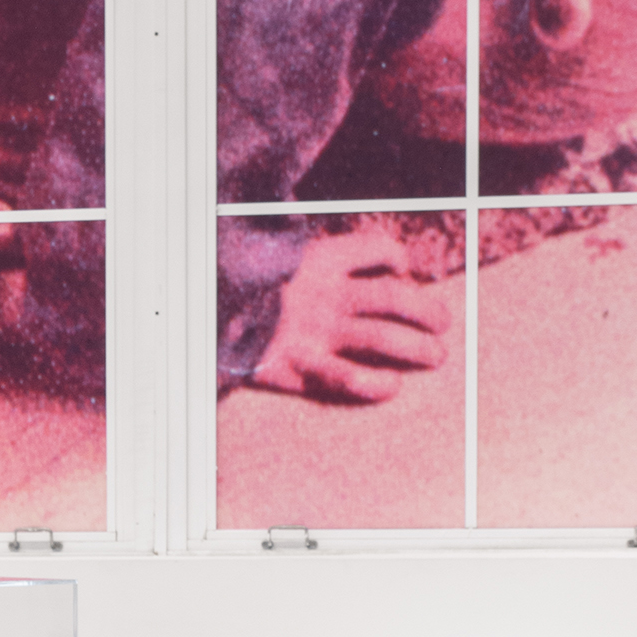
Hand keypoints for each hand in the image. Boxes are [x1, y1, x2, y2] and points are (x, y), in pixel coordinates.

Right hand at [247, 229, 452, 404]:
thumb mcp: (265, 255)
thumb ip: (300, 255)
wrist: (193, 314)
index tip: (405, 272)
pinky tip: (390, 385)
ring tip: (435, 355)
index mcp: (318, 260)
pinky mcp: (299, 368)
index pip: (376, 250)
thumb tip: (342, 260)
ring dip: (417, 347)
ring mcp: (314, 333)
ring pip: (382, 338)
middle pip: (393, 298)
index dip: (398, 260)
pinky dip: (376, 384)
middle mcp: (325, 295)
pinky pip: (349, 378)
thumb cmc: (235, 287)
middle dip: (427, 311)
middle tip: (442, 324)